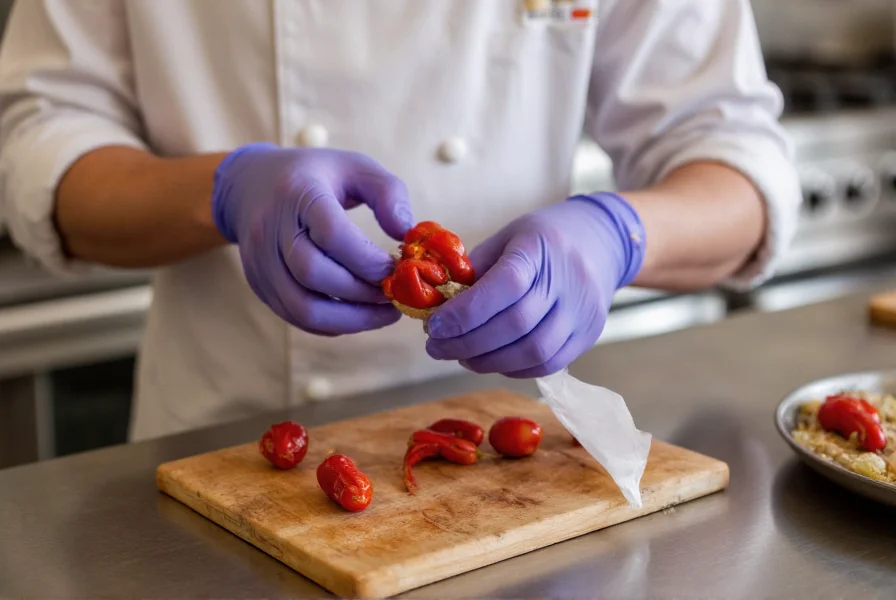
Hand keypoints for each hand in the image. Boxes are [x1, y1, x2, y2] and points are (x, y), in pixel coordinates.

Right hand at [211, 142, 412, 334]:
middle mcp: (271, 229)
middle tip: (394, 294)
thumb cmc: (314, 176)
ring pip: (303, 307)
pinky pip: (296, 317)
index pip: (331, 233)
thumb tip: (407, 232)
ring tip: (383, 313)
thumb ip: (387, 192)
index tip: (397, 267)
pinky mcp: (259, 285)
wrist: (250, 184)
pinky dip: (332, 324)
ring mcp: (261, 261)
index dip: (368, 258)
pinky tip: (358, 314)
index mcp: (298, 193)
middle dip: (362, 292)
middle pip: (314, 274)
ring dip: (351, 319)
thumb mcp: (355, 167)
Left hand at [424, 193, 644, 377]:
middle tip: (436, 347)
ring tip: (460, 355)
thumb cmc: (543, 239)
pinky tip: (490, 359)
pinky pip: (547, 364)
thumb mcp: (506, 238)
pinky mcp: (588, 335)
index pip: (505, 286)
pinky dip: (512, 368)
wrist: (601, 243)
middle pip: (515, 325)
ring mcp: (582, 312)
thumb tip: (437, 306)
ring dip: (487, 361)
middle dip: (467, 343)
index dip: (466, 312)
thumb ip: (474, 271)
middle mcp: (567, 281)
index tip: (434, 326)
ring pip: (532, 352)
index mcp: (539, 248)